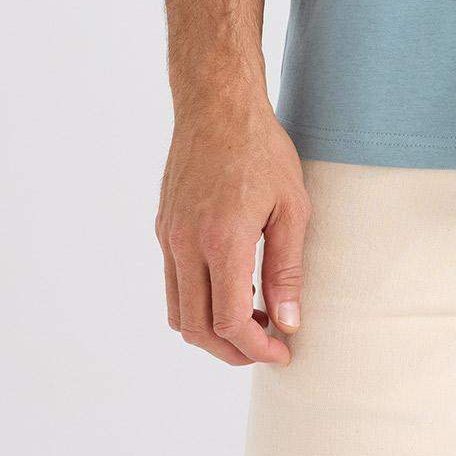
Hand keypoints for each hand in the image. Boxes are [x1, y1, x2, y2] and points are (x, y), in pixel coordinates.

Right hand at [155, 99, 309, 366]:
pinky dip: (198, 300)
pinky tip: (232, 284)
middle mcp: (186, 244)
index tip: (282, 351)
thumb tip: (288, 322)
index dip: (256, 349)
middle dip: (232, 350)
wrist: (217, 105)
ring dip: (212, 328)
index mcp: (221, 241)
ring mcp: (169, 236)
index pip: (229, 321)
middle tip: (267, 345)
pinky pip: (174, 282)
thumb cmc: (262, 150)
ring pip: (178, 311)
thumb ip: (287, 269)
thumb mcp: (291, 208)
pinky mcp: (164, 227)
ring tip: (253, 316)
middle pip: (196, 328)